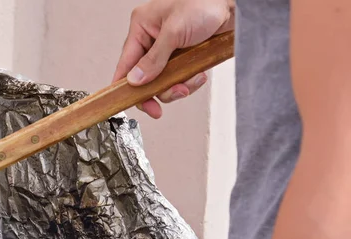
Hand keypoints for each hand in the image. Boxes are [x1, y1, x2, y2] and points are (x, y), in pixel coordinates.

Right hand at [113, 0, 234, 117]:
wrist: (234, 5)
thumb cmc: (205, 2)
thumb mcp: (174, 31)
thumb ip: (153, 59)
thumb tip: (136, 79)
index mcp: (142, 26)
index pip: (126, 62)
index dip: (125, 85)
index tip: (128, 102)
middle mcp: (152, 39)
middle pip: (144, 77)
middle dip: (157, 91)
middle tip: (158, 107)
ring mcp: (168, 49)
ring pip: (162, 82)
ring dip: (176, 87)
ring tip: (187, 83)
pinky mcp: (183, 57)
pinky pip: (179, 79)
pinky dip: (189, 82)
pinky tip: (198, 75)